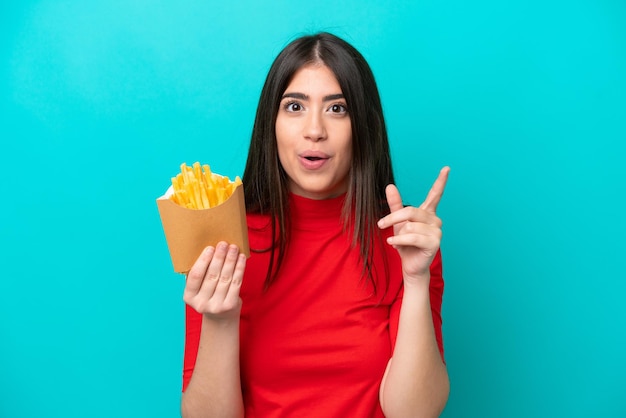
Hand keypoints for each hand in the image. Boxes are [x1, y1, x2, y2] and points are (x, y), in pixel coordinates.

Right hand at [183, 241, 246, 319]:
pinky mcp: (230, 305)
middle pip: (212, 275)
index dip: (203, 261)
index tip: (210, 248)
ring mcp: (216, 306)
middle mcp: (201, 304)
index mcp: (188, 297)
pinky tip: (241, 258)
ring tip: (234, 248)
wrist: (221, 318)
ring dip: (231, 260)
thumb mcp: (199, 288)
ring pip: (225, 278)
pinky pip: (236, 283)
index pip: (195, 276)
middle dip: (219, 257)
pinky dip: (240, 269)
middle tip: (224, 244)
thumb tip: (210, 249)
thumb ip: (201, 274)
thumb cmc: (209, 295)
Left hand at [377, 167, 449, 284]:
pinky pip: (413, 237)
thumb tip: (390, 186)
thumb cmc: (405, 243)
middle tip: (380, 225)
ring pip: (410, 225)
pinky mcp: (434, 242)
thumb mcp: (397, 222)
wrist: (410, 265)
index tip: (446, 168)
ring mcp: (437, 231)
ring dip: (397, 234)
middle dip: (392, 218)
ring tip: (396, 242)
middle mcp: (435, 220)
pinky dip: (400, 240)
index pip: (435, 194)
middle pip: (410, 211)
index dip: (440, 181)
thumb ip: (395, 205)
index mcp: (427, 213)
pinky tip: (394, 243)